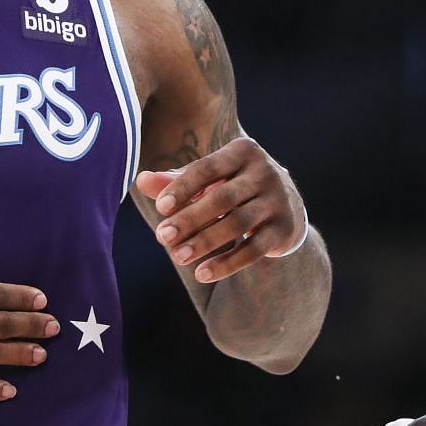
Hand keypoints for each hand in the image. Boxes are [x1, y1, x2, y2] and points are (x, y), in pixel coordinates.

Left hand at [135, 136, 305, 282]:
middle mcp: (265, 172)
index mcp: (243, 151)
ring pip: (238, 224)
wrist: (285, 206)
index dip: (183, 187)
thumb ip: (175, 181)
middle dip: (190, 219)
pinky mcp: (285, 229)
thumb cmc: (233, 187)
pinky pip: (254, 249)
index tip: (160, 207)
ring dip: (205, 242)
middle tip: (161, 237)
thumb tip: (141, 180)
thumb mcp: (208, 180)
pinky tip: (202, 273)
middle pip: (222, 198)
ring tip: (178, 257)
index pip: (208, 168)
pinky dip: (227, 263)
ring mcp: (278, 201)